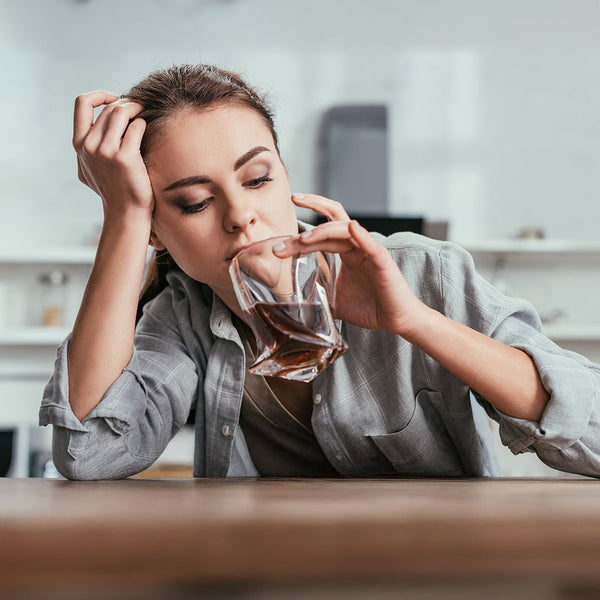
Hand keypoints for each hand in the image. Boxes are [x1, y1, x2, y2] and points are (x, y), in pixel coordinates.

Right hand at [72, 91, 153, 219]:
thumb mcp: (88, 169)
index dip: (99, 95)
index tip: (115, 99)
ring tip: (146, 114)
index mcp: (80, 145)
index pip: (81, 103)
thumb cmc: (112, 190)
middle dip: (127, 104)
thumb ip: (86, 149)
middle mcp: (89, 146)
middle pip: (109, 109)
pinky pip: (137, 127)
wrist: (126, 212)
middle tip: (141, 109)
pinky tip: (149, 131)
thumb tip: (89, 131)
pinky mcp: (125, 157)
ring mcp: (106, 151)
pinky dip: (144, 125)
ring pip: (122, 113)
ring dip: (136, 109)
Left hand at [275, 194, 426, 335]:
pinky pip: (371, 245)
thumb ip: (319, 295)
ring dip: (323, 231)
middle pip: (329, 224)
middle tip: (285, 228)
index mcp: (345, 252)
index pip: (321, 235)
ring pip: (345, 230)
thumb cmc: (369, 308)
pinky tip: (350, 228)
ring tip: (303, 240)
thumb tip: (295, 305)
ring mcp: (369, 252)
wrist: (395, 320)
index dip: (299, 235)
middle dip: (307, 223)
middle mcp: (356, 247)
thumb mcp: (335, 301)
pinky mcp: (383, 262)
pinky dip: (361, 235)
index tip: (278, 240)